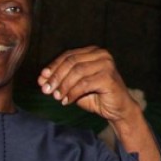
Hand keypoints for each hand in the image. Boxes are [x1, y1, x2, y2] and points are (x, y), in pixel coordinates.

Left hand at [39, 46, 160, 160]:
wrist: (118, 109)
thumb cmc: (97, 96)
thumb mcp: (75, 86)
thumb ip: (61, 80)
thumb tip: (41, 79)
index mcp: (93, 52)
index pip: (68, 55)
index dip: (53, 67)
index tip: (41, 80)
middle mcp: (102, 54)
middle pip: (71, 62)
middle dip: (56, 76)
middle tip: (46, 90)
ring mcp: (107, 64)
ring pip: (76, 72)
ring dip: (63, 86)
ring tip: (57, 97)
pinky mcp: (108, 77)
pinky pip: (84, 84)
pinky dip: (72, 93)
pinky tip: (67, 101)